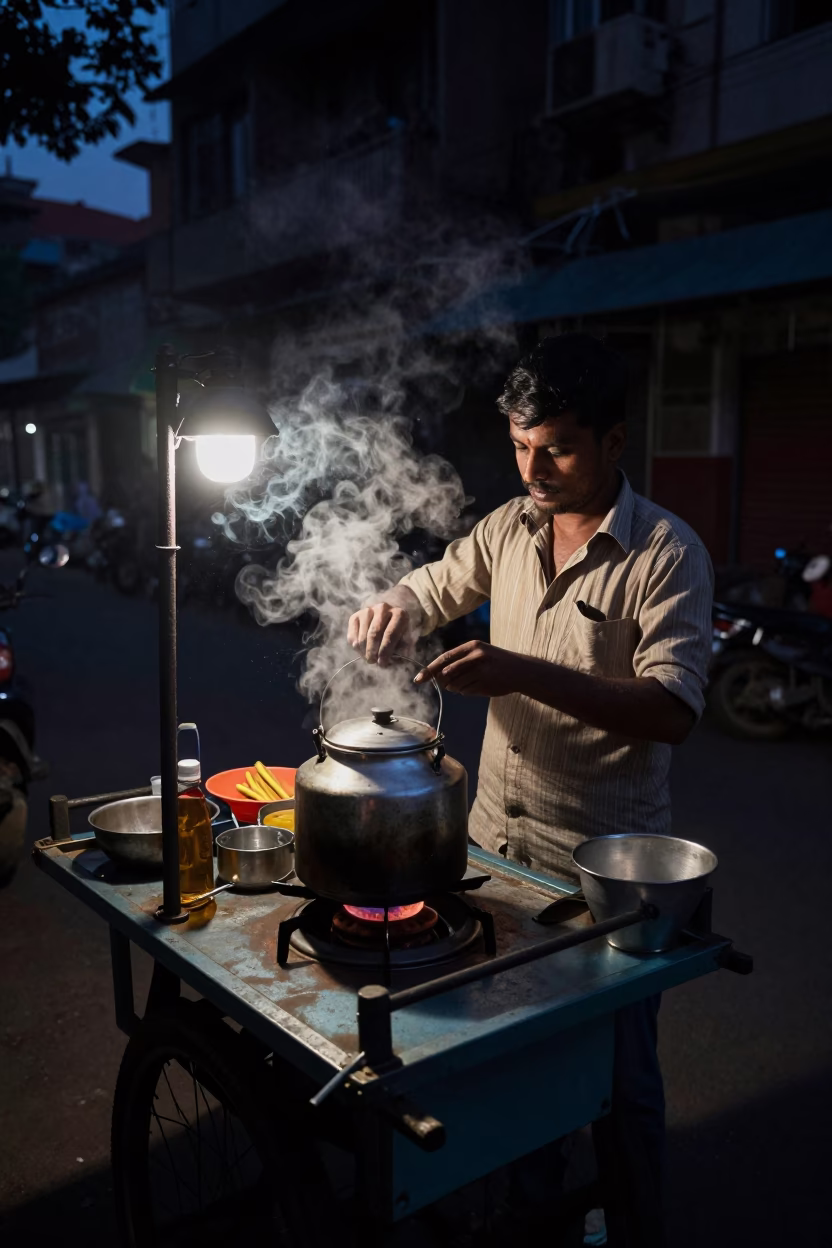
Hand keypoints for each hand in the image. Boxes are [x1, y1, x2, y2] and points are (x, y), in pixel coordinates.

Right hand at [348, 601, 412, 665]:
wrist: (386, 620)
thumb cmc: (397, 635)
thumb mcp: (404, 642)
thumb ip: (400, 651)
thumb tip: (390, 661)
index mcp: (399, 614)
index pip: (390, 634)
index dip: (385, 651)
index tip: (382, 663)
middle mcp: (383, 608)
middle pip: (374, 634)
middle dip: (372, 651)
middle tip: (372, 661)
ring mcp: (367, 610)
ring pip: (362, 636)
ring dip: (364, 651)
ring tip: (369, 658)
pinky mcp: (355, 616)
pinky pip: (352, 636)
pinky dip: (356, 647)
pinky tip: (362, 651)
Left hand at [414, 641, 531, 696]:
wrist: (520, 671)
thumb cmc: (496, 662)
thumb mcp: (478, 655)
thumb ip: (459, 662)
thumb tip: (436, 676)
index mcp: (472, 646)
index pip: (444, 658)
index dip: (429, 670)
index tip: (418, 679)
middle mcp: (475, 656)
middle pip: (446, 674)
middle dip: (445, 682)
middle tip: (452, 683)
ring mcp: (481, 671)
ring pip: (455, 685)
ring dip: (457, 688)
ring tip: (472, 682)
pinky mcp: (485, 683)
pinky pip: (465, 692)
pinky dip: (467, 691)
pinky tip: (479, 686)